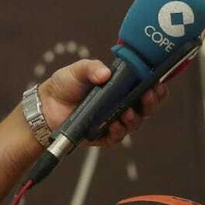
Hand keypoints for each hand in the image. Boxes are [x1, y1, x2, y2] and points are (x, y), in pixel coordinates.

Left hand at [38, 58, 169, 146]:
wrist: (47, 104)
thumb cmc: (66, 84)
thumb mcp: (78, 70)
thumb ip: (91, 68)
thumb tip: (106, 73)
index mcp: (121, 86)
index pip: (146, 87)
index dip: (156, 86)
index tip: (158, 82)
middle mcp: (121, 104)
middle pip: (146, 107)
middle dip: (151, 102)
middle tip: (148, 95)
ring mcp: (113, 120)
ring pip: (135, 122)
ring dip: (135, 118)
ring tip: (126, 112)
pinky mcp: (103, 135)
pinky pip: (117, 136)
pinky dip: (118, 131)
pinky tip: (114, 125)